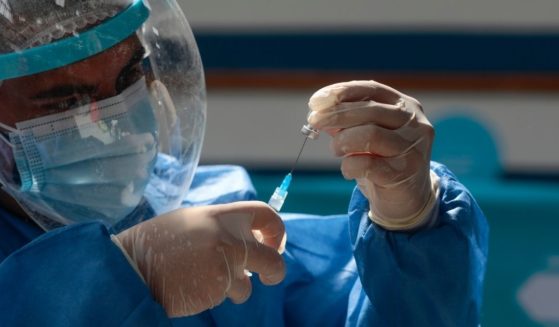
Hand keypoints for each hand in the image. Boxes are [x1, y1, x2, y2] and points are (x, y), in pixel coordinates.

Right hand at [116, 201, 285, 316]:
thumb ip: (221, 227)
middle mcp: (226, 239)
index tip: (273, 242)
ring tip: (203, 278)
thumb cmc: (157, 244)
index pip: (264, 214)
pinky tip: (192, 285)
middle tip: (269, 276)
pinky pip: (224, 296)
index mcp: (219, 216)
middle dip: (275, 271)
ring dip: (233, 287)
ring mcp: (222, 268)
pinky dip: (213, 294)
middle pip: (271, 260)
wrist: (130, 267)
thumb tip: (248, 238)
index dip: (276, 229)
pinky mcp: (215, 291)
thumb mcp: (191, 222)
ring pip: (245, 286)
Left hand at [307, 80, 438, 229]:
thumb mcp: (364, 135)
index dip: (342, 92)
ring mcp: (413, 148)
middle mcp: (415, 123)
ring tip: (336, 150)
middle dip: (336, 115)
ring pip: (370, 135)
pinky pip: (368, 164)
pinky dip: (349, 166)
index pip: (372, 89)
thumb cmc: (383, 161)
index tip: (316, 101)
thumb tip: (318, 110)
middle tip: (314, 122)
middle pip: (370, 110)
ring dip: (343, 141)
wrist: (406, 198)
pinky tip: (348, 170)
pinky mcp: (405, 172)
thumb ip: (346, 122)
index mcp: (405, 106)